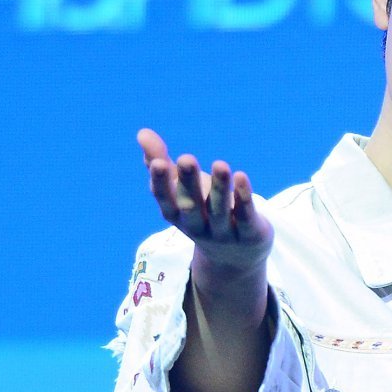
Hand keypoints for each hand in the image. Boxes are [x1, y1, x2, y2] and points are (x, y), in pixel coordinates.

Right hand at [137, 128, 274, 288]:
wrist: (236, 258)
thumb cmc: (202, 213)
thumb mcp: (181, 190)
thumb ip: (161, 162)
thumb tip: (142, 133)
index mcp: (177, 215)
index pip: (166, 201)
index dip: (161, 183)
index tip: (157, 163)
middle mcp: (197, 227)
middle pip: (191, 206)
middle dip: (188, 183)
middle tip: (186, 158)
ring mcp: (223, 233)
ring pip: (220, 211)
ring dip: (219, 188)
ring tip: (220, 164)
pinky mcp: (249, 234)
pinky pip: (245, 216)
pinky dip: (243, 197)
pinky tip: (242, 177)